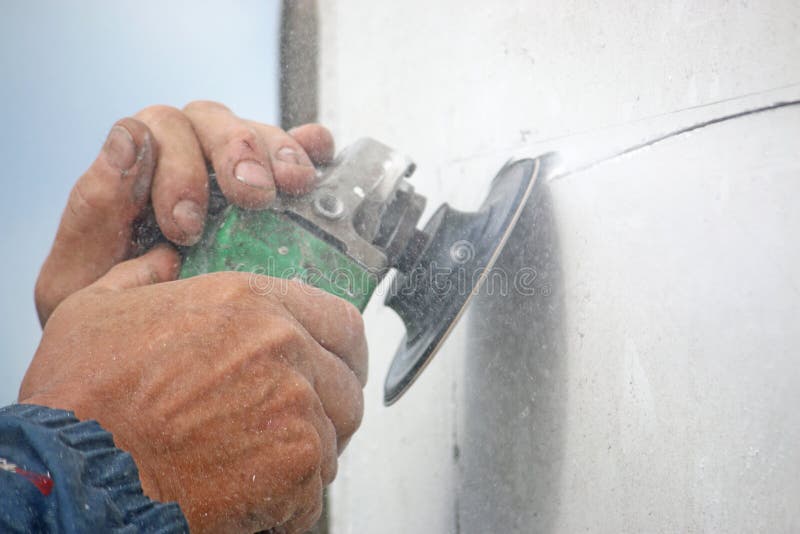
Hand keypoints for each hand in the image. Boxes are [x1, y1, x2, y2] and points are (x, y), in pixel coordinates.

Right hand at [19, 248, 366, 532]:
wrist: (72, 468)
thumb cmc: (80, 396)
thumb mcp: (97, 309)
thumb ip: (140, 279)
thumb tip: (158, 263)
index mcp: (249, 303)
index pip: (343, 323)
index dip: (343, 353)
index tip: (334, 369)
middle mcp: (283, 348)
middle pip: (347, 386)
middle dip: (327, 410)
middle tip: (294, 427)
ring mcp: (294, 406)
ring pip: (332, 439)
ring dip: (303, 456)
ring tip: (258, 465)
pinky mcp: (293, 465)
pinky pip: (314, 491)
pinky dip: (289, 503)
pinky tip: (251, 498)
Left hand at [34, 101, 334, 324]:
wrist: (159, 369)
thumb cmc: (114, 327)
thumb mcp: (81, 282)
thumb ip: (92, 213)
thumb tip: (127, 139)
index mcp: (137, 174)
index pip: (154, 133)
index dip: (176, 168)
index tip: (188, 227)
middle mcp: (188, 161)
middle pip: (209, 122)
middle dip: (233, 152)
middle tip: (252, 196)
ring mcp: (235, 173)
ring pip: (255, 131)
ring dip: (277, 151)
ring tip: (293, 186)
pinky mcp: (279, 188)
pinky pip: (299, 148)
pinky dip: (312, 147)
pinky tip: (320, 160)